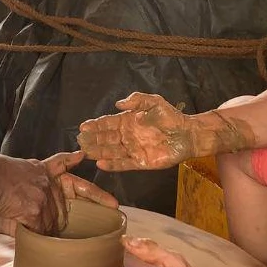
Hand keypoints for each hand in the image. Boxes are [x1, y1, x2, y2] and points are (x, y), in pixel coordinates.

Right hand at [0, 151, 116, 236]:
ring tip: (17, 221)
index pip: (61, 164)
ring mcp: (43, 196)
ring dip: (40, 229)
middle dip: (70, 214)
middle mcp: (44, 180)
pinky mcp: (37, 211)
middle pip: (66, 204)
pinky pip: (39, 233)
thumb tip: (24, 207)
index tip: (84, 156)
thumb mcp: (2, 175)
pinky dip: (29, 235)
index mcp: (35, 169)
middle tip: (102, 210)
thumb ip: (20, 187)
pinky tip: (18, 229)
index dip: (73, 161)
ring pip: (52, 223)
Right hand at [77, 93, 200, 171]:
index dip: (95, 125)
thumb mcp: (154, 102)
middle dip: (92, 139)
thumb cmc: (171, 117)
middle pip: (106, 138)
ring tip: (85, 152)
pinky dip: (112, 165)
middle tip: (79, 141)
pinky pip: (123, 164)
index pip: (108, 123)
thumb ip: (137, 101)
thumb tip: (117, 104)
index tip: (82, 126)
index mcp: (128, 121)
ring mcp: (132, 150)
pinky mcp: (140, 162)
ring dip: (98, 152)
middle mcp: (127, 136)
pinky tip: (100, 164)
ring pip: (111, 152)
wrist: (187, 134)